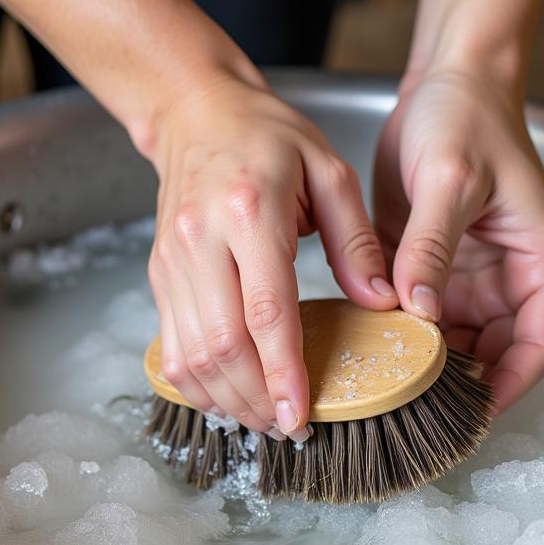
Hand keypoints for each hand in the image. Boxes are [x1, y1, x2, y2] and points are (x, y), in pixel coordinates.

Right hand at [147, 74, 397, 439]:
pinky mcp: (159, 273)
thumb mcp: (330, 171)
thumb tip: (384, 304)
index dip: (283, 372)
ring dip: (225, 400)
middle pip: (222, 345)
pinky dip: (195, 383)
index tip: (302, 415)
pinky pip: (170, 345)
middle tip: (291, 429)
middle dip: (256, 400)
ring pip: (189, 355)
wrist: (197, 114)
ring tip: (264, 420)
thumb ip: (358, 241)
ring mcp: (172, 260)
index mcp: (250, 211)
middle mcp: (201, 240)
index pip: (265, 310)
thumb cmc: (268, 137)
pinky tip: (227, 396)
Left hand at [373, 69, 543, 412]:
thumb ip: (433, 246)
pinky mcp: (433, 264)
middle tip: (409, 400)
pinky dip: (400, 331)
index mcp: (540, 261)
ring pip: (453, 340)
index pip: (538, 344)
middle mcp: (509, 276)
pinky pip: (420, 314)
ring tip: (384, 378)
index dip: (509, 384)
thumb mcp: (452, 180)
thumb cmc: (468, 118)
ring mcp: (470, 274)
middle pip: (493, 352)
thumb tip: (416, 309)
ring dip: (423, 359)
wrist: (444, 81)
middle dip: (457, 379)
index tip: (468, 413)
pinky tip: (370, 342)